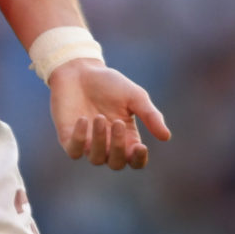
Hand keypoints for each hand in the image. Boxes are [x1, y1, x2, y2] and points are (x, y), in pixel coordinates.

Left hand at [48, 60, 170, 169]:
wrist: (79, 70)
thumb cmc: (109, 83)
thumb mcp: (134, 96)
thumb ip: (150, 115)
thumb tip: (166, 137)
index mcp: (126, 137)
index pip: (135, 161)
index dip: (139, 160)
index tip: (141, 147)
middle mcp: (108, 144)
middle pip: (116, 164)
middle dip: (118, 147)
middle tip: (118, 122)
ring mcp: (88, 143)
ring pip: (96, 159)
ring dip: (100, 141)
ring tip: (99, 117)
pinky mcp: (68, 137)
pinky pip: (75, 151)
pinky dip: (80, 139)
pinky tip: (83, 120)